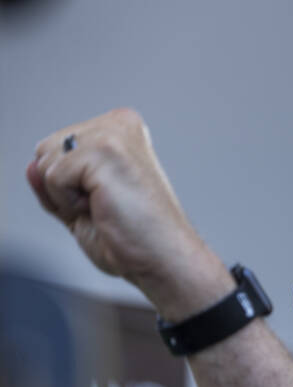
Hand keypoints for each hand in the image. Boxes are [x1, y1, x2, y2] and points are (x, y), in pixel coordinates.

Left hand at [26, 108, 226, 315]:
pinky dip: (70, 203)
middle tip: (105, 206)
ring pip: (46, 161)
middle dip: (64, 187)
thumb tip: (31, 166)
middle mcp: (118, 125)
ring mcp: (113, 134)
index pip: (55, 146)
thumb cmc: (137, 239)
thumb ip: (54, 184)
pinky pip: (53, 176)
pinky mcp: (105, 150)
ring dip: (67, 196)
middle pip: (46, 149)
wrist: (165, 260)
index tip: (105, 200)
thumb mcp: (82, 207)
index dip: (67, 185)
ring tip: (106, 207)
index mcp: (118, 131)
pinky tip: (104, 208)